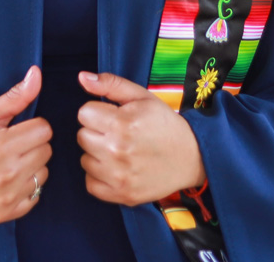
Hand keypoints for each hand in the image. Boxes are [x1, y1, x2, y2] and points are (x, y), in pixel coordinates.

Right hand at [0, 65, 52, 223]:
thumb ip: (15, 97)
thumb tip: (37, 74)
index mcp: (0, 144)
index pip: (44, 130)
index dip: (31, 126)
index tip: (16, 129)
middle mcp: (6, 172)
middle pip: (46, 151)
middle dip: (32, 144)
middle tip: (11, 145)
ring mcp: (7, 196)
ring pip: (43, 174)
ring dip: (31, 167)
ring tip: (9, 163)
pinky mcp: (5, 213)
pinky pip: (35, 197)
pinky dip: (26, 189)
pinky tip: (8, 182)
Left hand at [76, 71, 205, 206]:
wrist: (192, 157)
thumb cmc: (164, 124)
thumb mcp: (142, 96)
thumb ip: (110, 84)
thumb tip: (81, 77)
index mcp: (122, 123)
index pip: (84, 114)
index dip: (97, 112)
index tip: (112, 117)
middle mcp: (117, 151)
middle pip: (82, 136)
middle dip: (96, 132)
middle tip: (117, 133)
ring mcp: (119, 176)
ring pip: (84, 160)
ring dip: (97, 155)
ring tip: (119, 151)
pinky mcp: (121, 195)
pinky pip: (90, 184)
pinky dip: (99, 176)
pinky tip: (115, 168)